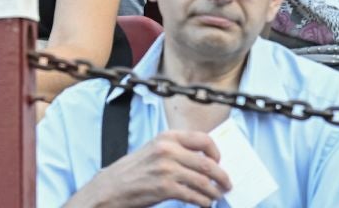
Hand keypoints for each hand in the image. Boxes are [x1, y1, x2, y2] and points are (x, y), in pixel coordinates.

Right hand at [89, 131, 230, 207]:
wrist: (111, 187)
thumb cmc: (133, 170)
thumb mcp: (154, 150)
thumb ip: (176, 150)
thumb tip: (203, 159)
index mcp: (167, 136)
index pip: (203, 139)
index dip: (216, 152)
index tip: (220, 161)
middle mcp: (168, 150)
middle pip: (207, 163)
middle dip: (222, 176)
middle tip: (227, 184)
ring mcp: (167, 169)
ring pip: (203, 181)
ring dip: (214, 192)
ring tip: (216, 196)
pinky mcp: (165, 188)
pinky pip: (194, 195)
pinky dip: (203, 201)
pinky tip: (204, 203)